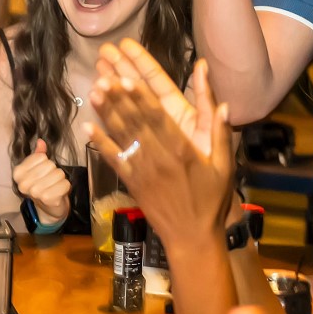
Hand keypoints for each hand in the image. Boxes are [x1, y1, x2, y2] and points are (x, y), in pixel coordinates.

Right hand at [12, 140, 70, 224]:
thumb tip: (40, 141)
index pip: (40, 157)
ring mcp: (35, 192)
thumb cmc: (41, 185)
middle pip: (50, 165)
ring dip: (60, 179)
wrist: (47, 206)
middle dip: (53, 171)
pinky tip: (58, 192)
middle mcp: (24, 183)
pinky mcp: (47, 199)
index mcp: (18, 173)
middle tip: (49, 180)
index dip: (45, 162)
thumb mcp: (37, 168)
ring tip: (54, 186)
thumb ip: (38, 154)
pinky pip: (65, 184)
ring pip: (58, 174)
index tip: (41, 172)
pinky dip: (65, 187)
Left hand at [86, 59, 235, 251]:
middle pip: (136, 122)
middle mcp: (159, 158)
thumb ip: (221, 134)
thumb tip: (224, 105)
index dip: (140, 96)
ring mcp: (143, 171)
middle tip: (104, 76)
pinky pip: (114, 160)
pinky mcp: (132, 184)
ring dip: (107, 114)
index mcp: (182, 150)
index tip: (127, 77)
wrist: (192, 237)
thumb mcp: (224, 167)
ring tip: (95, 92)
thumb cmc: (211, 200)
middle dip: (119, 98)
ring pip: (122, 137)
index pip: (158, 117)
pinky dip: (100, 143)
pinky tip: (88, 127)